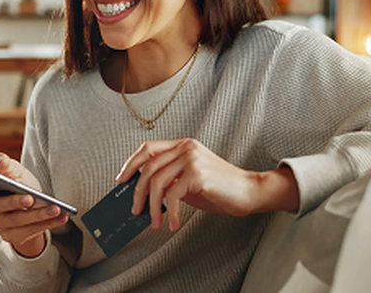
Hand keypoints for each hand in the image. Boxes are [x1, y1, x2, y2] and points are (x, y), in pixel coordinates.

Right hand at [0, 153, 67, 257]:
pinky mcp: (13, 237)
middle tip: (30, 198)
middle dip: (15, 202)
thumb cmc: (21, 185)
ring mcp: (0, 225)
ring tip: (56, 208)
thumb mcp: (18, 173)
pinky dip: (48, 223)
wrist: (34, 206)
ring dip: (39, 215)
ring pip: (18, 220)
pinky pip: (31, 231)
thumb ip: (8, 166)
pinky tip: (61, 216)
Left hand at [116, 139, 299, 231]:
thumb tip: (143, 195)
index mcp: (183, 145)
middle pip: (148, 167)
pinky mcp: (198, 174)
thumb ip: (169, 181)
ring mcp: (191, 159)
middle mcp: (186, 147)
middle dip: (138, 192)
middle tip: (136, 210)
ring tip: (155, 222)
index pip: (148, 148)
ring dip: (152, 207)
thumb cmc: (219, 189)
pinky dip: (171, 213)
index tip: (121, 180)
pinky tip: (174, 224)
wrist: (249, 192)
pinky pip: (173, 195)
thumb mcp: (189, 182)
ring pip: (157, 182)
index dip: (131, 163)